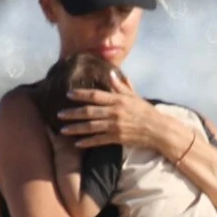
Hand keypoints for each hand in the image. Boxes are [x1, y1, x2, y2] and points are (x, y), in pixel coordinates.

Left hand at [60, 71, 183, 152]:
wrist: (157, 129)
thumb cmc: (146, 111)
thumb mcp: (134, 96)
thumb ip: (121, 86)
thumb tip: (112, 73)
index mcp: (118, 100)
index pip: (95, 95)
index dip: (80, 94)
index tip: (68, 94)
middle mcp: (114, 112)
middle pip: (89, 112)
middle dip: (72, 113)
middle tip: (59, 113)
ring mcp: (115, 126)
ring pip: (90, 127)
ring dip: (75, 128)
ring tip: (62, 129)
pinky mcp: (117, 138)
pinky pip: (99, 140)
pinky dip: (87, 142)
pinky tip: (77, 144)